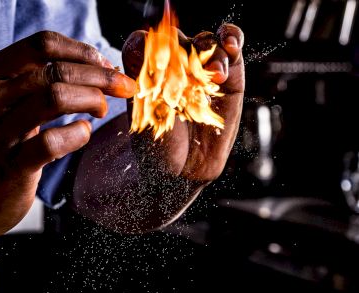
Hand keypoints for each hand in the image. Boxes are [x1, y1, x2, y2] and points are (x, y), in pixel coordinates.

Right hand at [0, 30, 135, 242]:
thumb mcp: (0, 105)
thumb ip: (33, 84)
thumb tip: (90, 67)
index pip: (42, 46)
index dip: (83, 52)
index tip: (107, 64)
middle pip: (54, 69)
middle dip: (99, 75)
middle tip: (121, 88)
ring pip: (54, 98)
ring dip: (91, 99)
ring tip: (101, 109)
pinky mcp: (10, 168)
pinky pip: (52, 142)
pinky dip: (77, 134)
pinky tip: (84, 133)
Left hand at [122, 23, 243, 184]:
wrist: (179, 173)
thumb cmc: (156, 147)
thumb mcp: (140, 111)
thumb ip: (142, 76)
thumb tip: (143, 38)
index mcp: (150, 74)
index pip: (147, 42)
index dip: (149, 42)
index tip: (153, 52)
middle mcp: (175, 69)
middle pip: (180, 38)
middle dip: (182, 48)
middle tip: (183, 70)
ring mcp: (202, 73)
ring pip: (207, 41)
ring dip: (209, 48)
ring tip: (213, 74)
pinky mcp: (229, 81)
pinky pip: (232, 50)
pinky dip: (232, 40)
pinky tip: (231, 46)